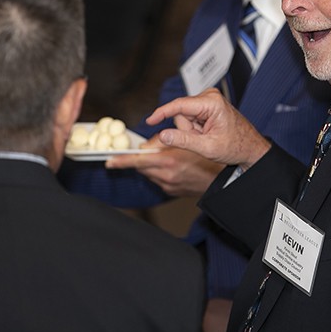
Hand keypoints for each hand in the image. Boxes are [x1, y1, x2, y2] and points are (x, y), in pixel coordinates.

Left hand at [106, 142, 223, 196]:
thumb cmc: (207, 156)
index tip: (109, 162)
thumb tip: (146, 144)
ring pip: (149, 173)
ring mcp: (168, 185)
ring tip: (164, 157)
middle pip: (141, 167)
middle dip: (140, 159)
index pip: (137, 161)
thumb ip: (162, 140)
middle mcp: (166, 176)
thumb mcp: (185, 140)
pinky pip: (158, 180)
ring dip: (150, 165)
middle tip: (144, 152)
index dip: (121, 161)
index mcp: (168, 161)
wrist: (221, 177)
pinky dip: (159, 172)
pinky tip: (171, 167)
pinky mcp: (171, 191)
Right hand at [146, 89, 269, 169]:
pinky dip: (195, 129)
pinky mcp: (206, 105)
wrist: (249, 147)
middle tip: (202, 140)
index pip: (179, 105)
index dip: (162, 113)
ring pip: (184, 117)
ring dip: (192, 131)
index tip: (149, 120)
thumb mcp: (207, 147)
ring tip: (207, 137)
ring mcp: (208, 100)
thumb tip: (163, 135)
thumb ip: (183, 141)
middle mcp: (209, 96)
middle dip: (187, 130)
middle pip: (181, 113)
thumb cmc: (235, 146)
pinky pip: (190, 118)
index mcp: (211, 103)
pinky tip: (207, 133)